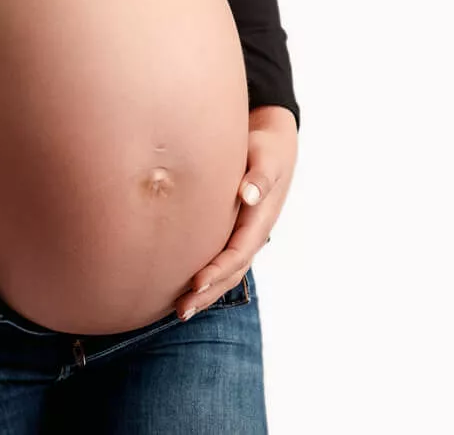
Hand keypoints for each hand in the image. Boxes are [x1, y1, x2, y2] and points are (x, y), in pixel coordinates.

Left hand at [173, 105, 296, 320]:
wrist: (273, 143)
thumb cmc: (266, 147)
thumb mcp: (267, 157)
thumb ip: (259, 176)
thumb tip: (248, 195)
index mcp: (260, 218)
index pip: (238, 252)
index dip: (218, 270)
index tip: (196, 282)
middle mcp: (253, 232)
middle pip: (231, 271)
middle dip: (208, 292)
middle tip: (182, 310)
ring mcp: (245, 234)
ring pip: (226, 271)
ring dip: (206, 292)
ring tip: (180, 310)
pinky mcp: (234, 229)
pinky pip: (221, 259)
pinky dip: (207, 277)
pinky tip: (183, 287)